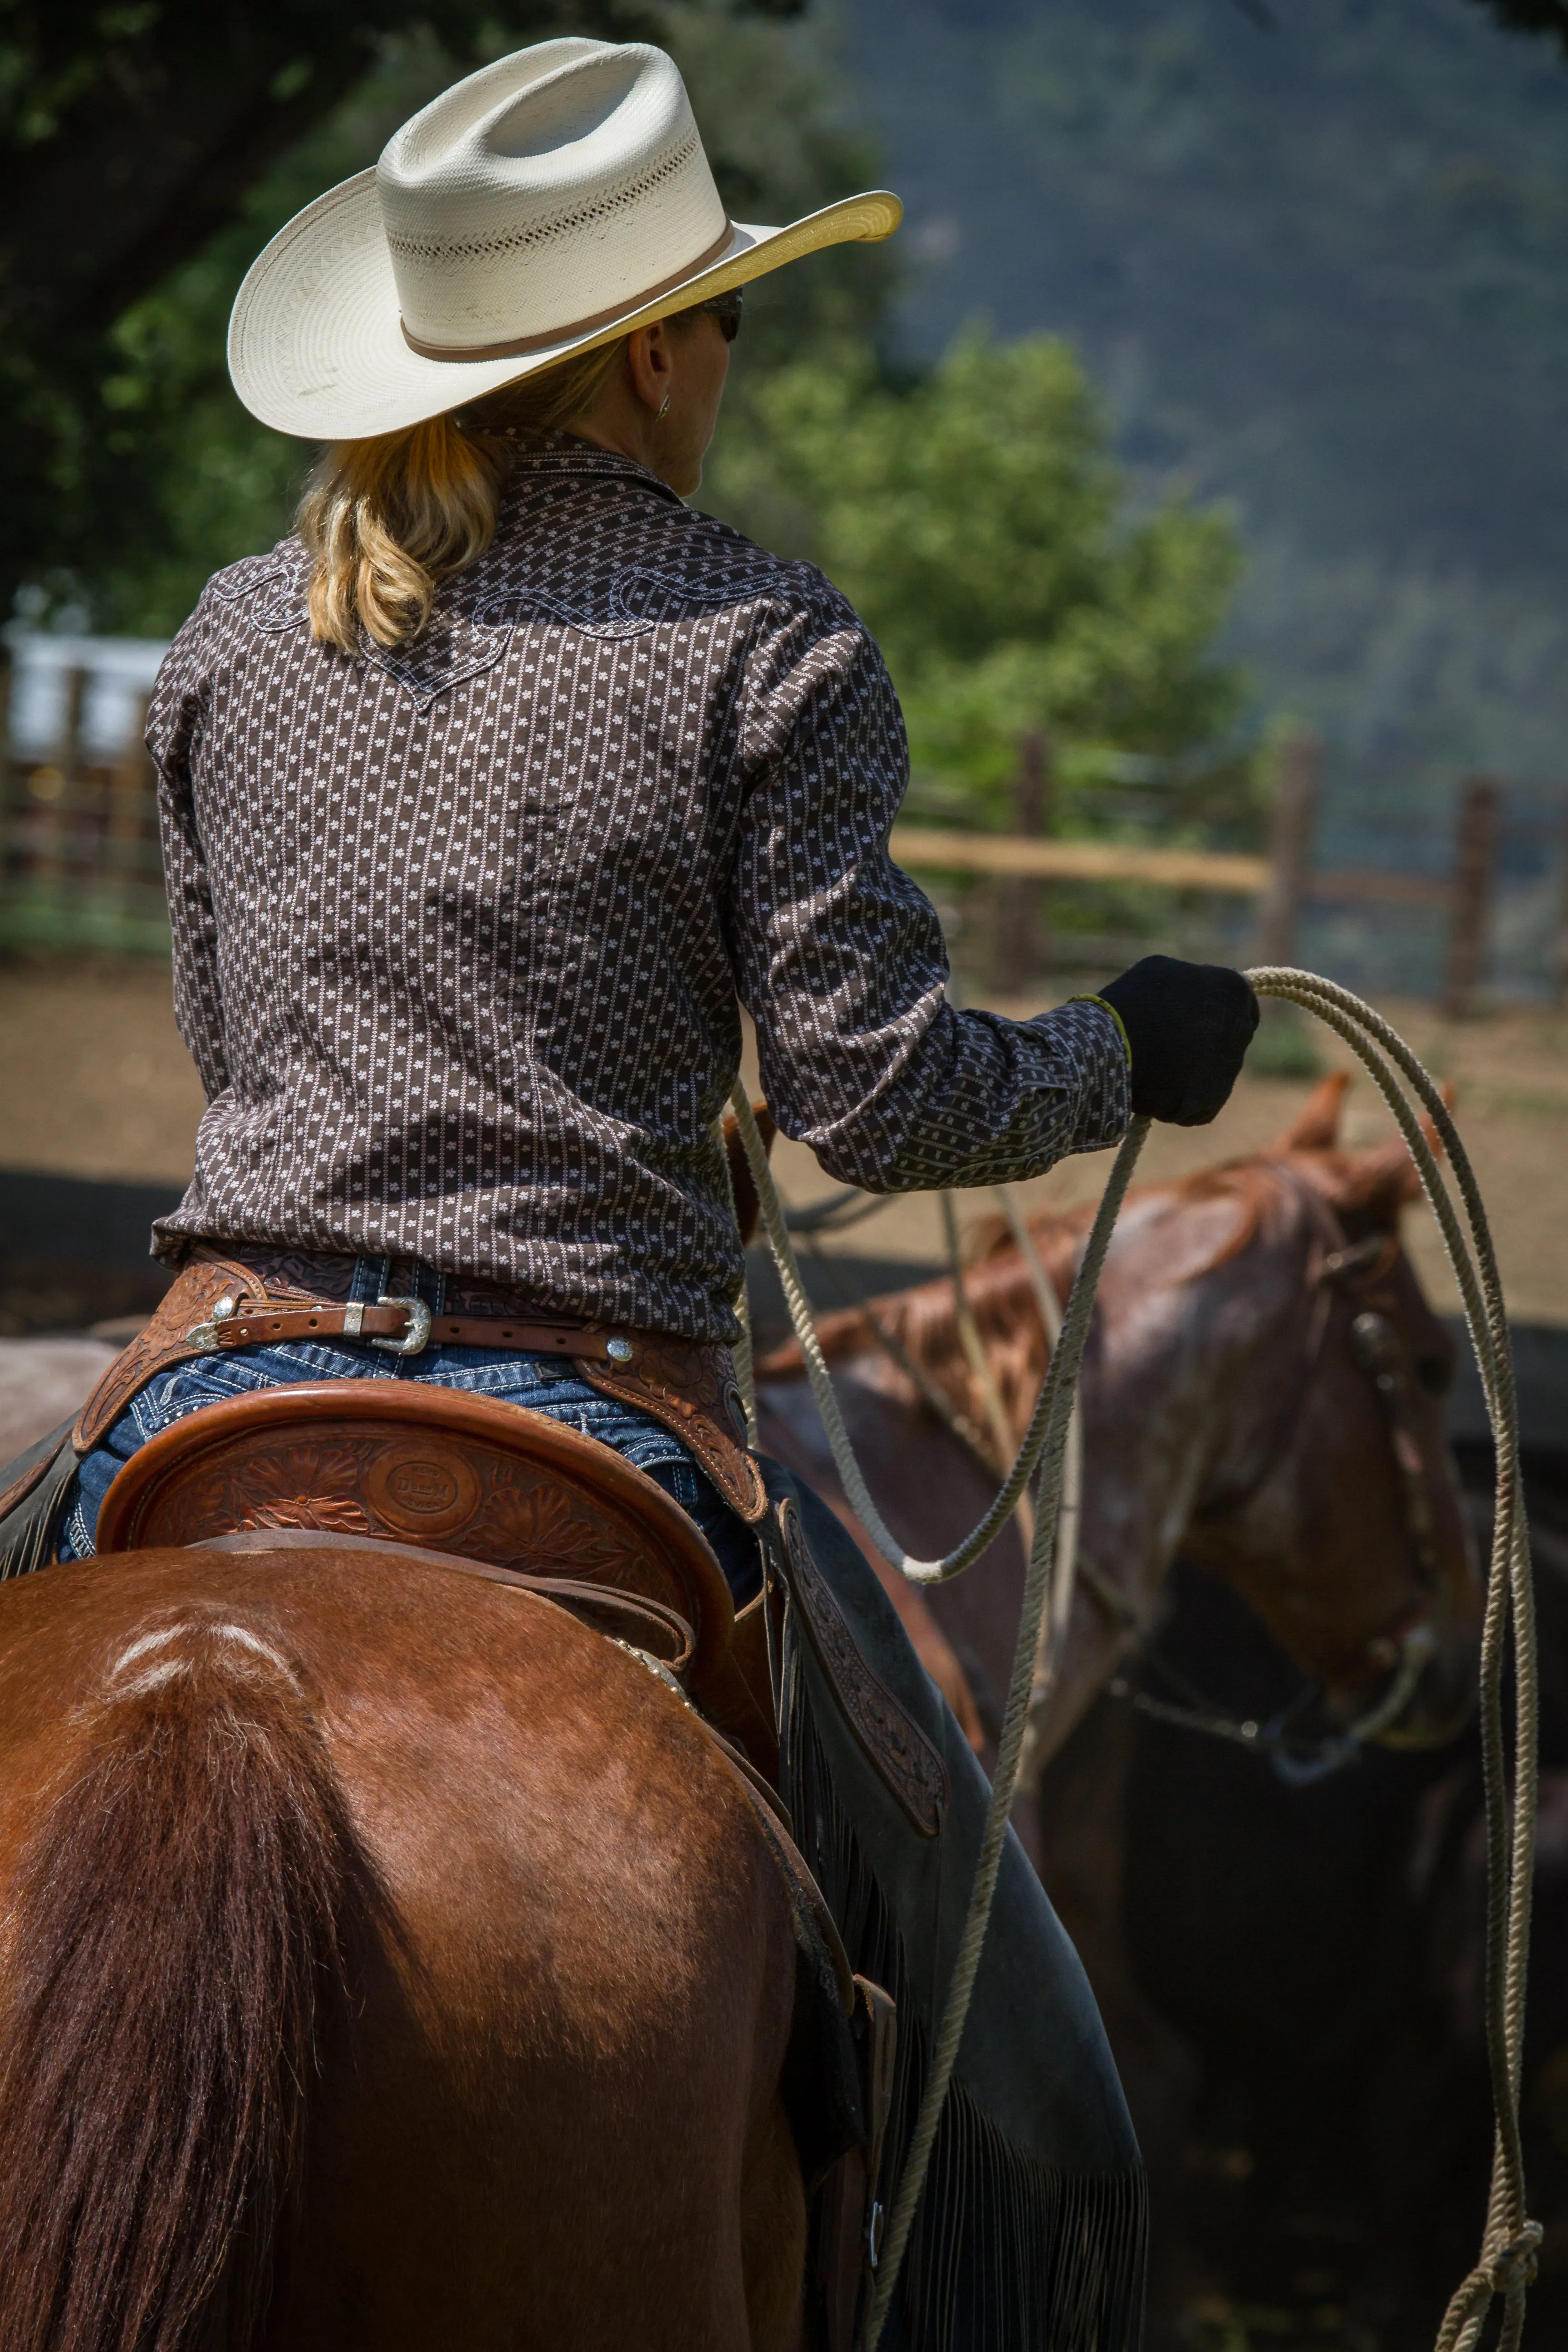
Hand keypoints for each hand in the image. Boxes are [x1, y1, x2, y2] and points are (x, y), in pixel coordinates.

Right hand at [1098, 955, 1258, 1125]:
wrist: (1112, 1046)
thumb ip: (1191, 983)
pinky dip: (1178, 1103)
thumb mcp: (1162, 972)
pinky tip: (1154, 1091)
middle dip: (1204, 1047)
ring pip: (1211, 1077)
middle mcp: (1240, 1030)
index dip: (1219, 1015)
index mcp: (1232, 989)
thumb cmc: (1132, 1002)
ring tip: (1153, 1068)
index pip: (1242, 1007)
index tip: (1197, 1022)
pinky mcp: (1210, 1102)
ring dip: (1188, 1076)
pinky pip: (1198, 1106)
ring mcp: (1228, 1069)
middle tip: (1169, 1047)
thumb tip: (1197, 994)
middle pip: (1228, 1043)